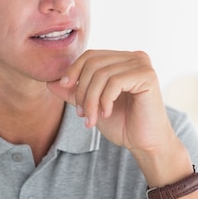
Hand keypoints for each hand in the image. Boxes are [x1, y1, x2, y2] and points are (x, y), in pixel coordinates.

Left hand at [46, 49, 175, 152]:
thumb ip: (74, 92)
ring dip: (91, 99)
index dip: (74, 70)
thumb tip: (49, 81)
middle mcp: (134, 56)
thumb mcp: (91, 105)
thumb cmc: (122, 123)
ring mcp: (142, 64)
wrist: (145, 144)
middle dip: (82, 90)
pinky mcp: (148, 75)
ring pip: (102, 74)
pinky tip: (106, 113)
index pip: (91, 55)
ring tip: (91, 118)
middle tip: (82, 113)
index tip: (65, 88)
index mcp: (122, 59)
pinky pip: (115, 82)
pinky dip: (105, 100)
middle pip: (94, 63)